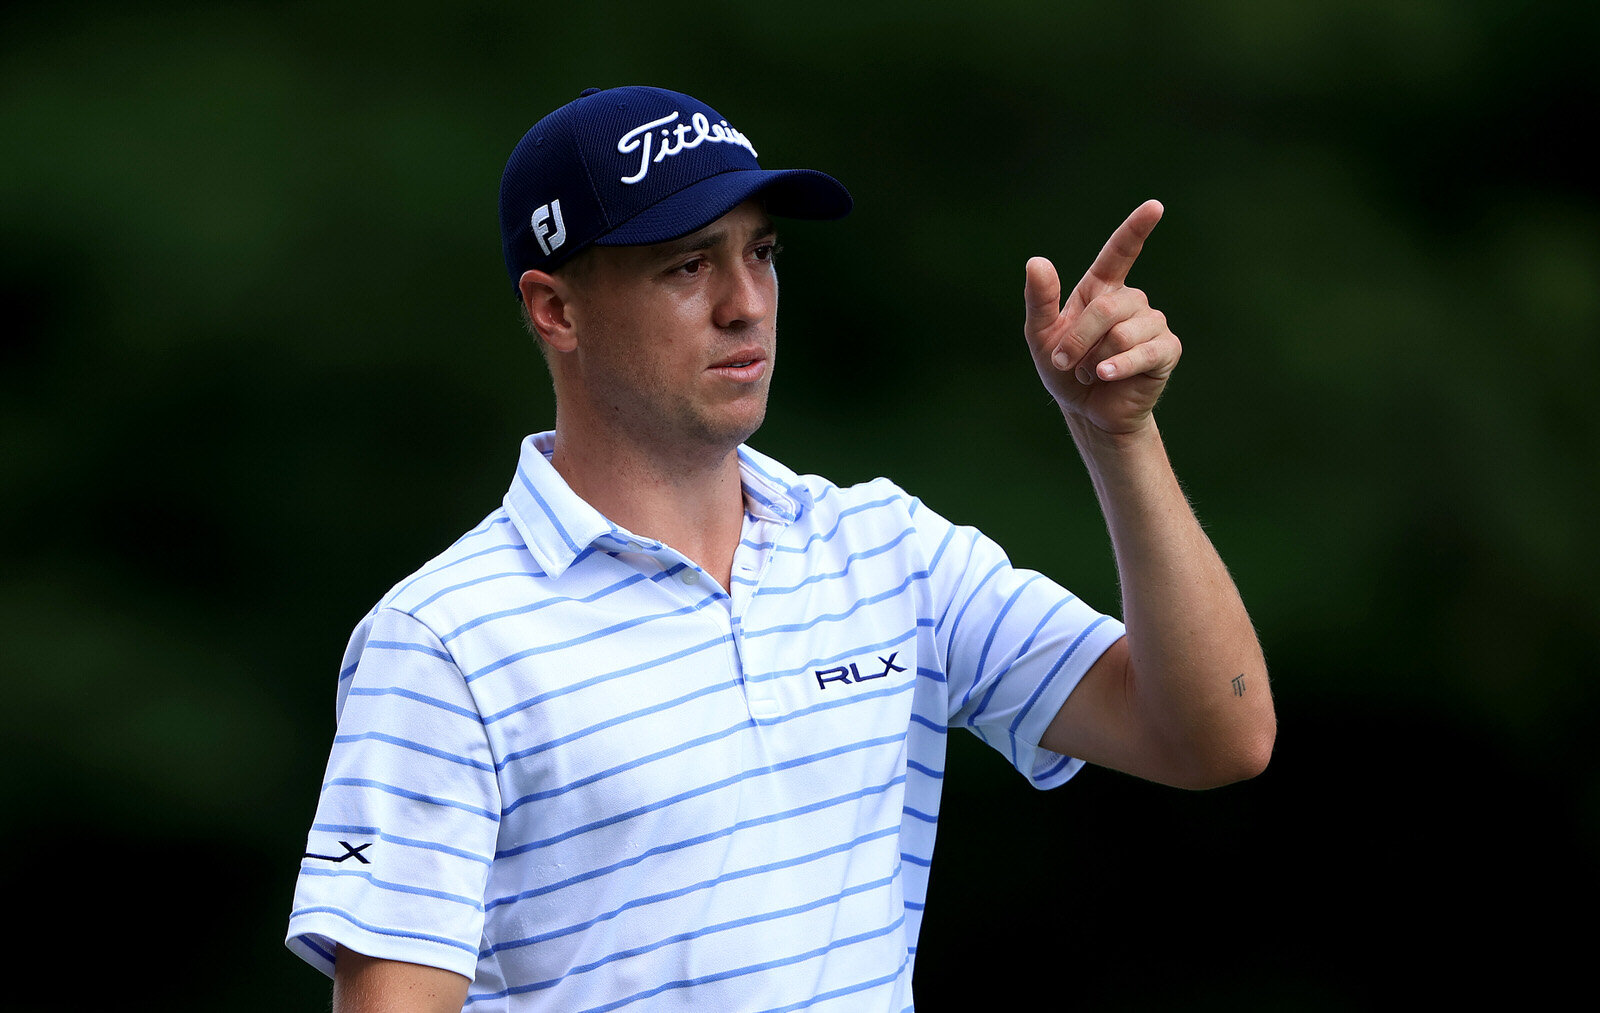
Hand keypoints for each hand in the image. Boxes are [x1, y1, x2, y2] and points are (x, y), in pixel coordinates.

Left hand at [1022, 200, 1179, 434]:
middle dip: (1078, 340)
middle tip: (1064, 363)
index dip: (1136, 228)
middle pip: (1106, 309)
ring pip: (1122, 332)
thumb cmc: (1065, 369)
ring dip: (1095, 359)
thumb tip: (1037, 260)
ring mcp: (1152, 324)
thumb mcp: (1041, 335)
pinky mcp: (1167, 350)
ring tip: (1093, 372)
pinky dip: (1119, 367)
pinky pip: (1143, 352)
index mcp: (1102, 289)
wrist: (1088, 411)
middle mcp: (1131, 301)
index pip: (1121, 251)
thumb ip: (1039, 299)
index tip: (1155, 206)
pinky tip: (1107, 377)